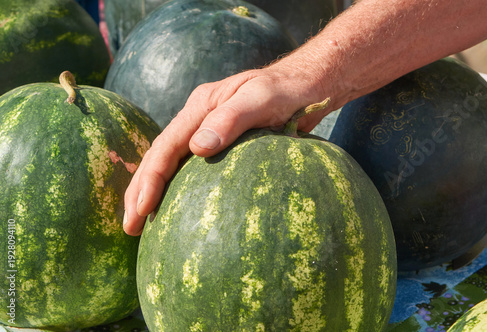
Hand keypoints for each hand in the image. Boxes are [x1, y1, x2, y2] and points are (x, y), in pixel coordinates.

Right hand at [122, 65, 333, 234]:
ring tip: (141, 223)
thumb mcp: (261, 99)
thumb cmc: (287, 90)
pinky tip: (176, 208)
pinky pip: (192, 168)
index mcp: (201, 107)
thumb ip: (231, 119)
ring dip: (154, 192)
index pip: (166, 147)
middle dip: (141, 191)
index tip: (140, 209)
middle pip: (160, 157)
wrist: (305, 86)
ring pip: (172, 164)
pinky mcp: (222, 144)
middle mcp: (198, 119)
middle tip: (129, 227)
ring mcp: (208, 131)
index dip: (150, 179)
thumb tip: (198, 148)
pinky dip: (177, 188)